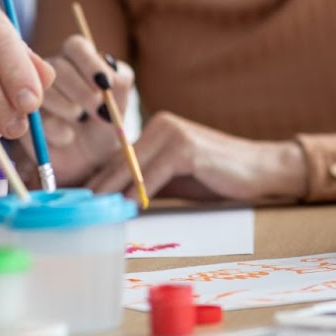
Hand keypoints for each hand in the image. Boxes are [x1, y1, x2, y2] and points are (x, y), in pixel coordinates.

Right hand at [33, 37, 135, 185]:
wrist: (90, 159)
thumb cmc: (104, 125)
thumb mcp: (119, 104)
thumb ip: (120, 85)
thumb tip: (109, 77)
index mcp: (77, 59)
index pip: (75, 46)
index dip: (90, 62)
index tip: (104, 84)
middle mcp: (53, 71)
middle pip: (58, 65)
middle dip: (81, 89)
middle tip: (98, 109)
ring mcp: (34, 92)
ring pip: (44, 89)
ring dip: (67, 107)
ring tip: (80, 121)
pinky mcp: (24, 117)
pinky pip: (34, 117)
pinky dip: (55, 130)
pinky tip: (66, 137)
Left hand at [86, 111, 307, 202]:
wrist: (259, 169)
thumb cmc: (216, 176)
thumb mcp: (175, 177)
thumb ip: (147, 180)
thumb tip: (114, 199)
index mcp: (156, 128)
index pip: (119, 157)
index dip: (98, 179)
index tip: (77, 200)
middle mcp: (162, 125)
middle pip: (120, 160)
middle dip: (98, 186)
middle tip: (76, 207)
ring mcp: (174, 134)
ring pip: (132, 167)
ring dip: (111, 191)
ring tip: (93, 211)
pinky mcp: (186, 148)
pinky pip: (153, 174)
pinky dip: (137, 192)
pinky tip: (125, 207)